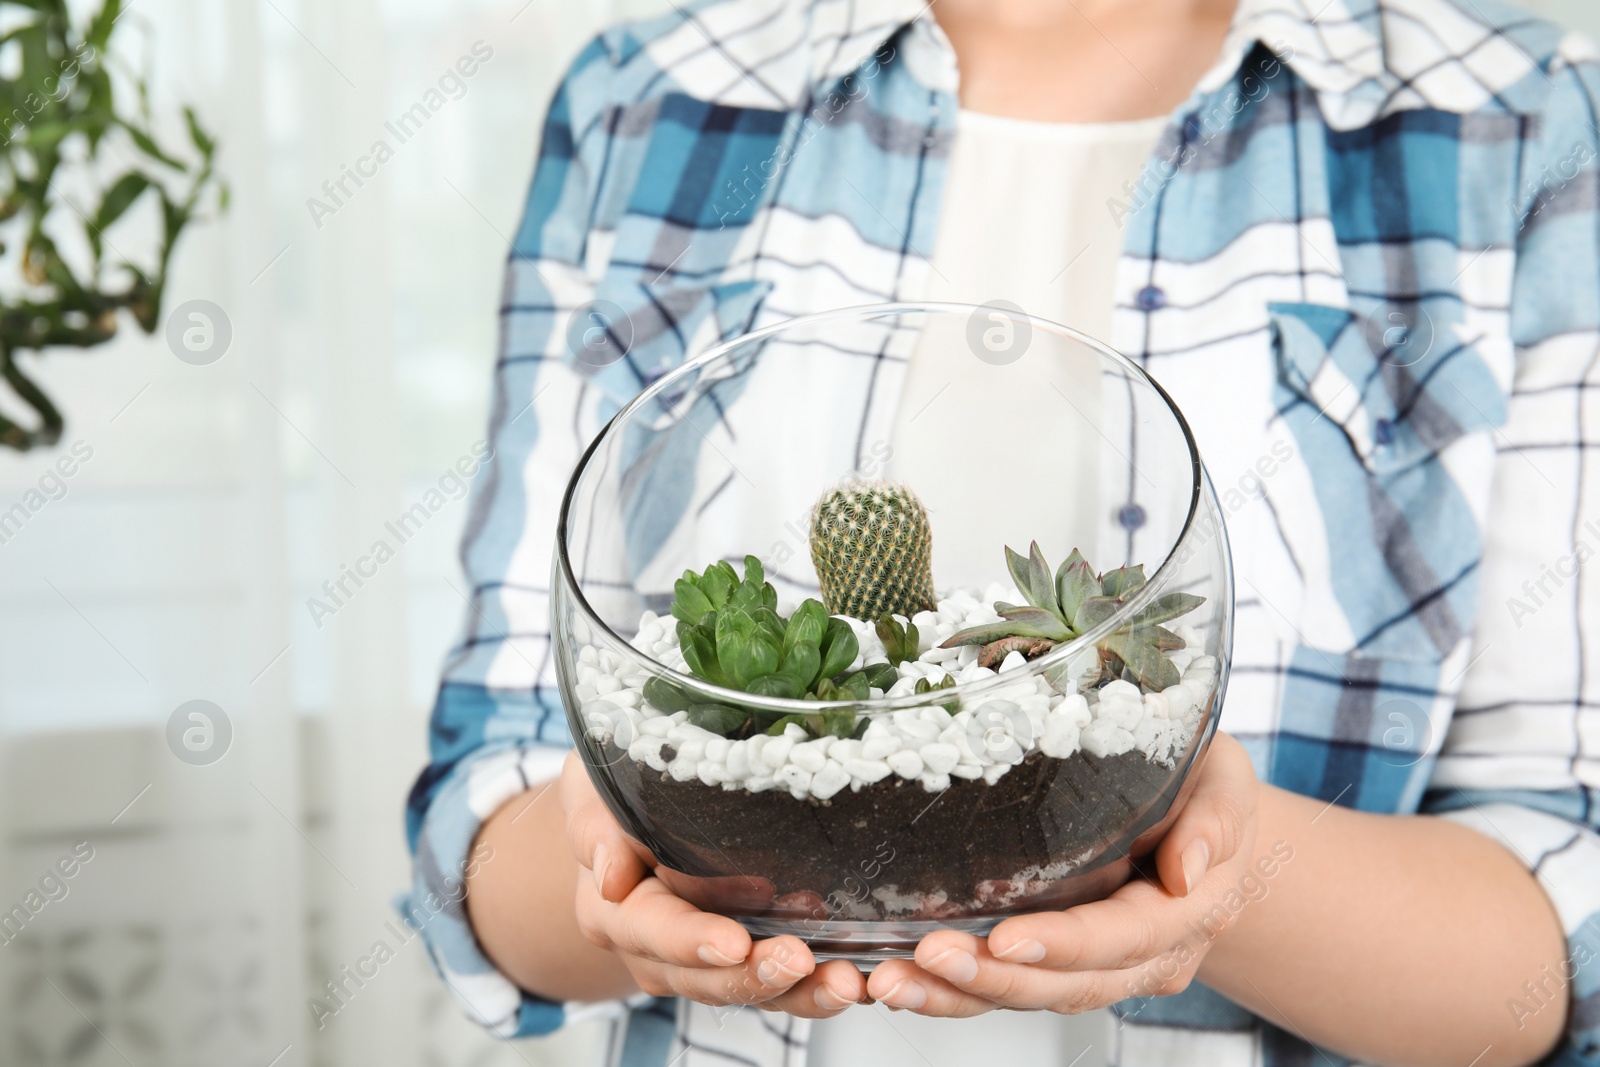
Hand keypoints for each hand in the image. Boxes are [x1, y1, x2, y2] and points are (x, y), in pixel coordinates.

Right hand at [560, 751, 866, 1014]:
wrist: (623, 822)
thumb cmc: (613, 795)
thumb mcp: (593, 791)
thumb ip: (596, 825)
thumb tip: (609, 874)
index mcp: (615, 909)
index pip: (652, 931)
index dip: (692, 940)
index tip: (733, 942)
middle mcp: (654, 949)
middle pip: (704, 977)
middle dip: (754, 974)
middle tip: (801, 960)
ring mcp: (699, 962)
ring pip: (747, 990)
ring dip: (797, 992)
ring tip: (843, 982)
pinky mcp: (739, 960)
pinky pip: (777, 985)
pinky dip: (816, 986)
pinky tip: (858, 978)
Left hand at [865, 732, 1260, 1015]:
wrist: (1205, 823)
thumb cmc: (1206, 787)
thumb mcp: (1224, 782)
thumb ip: (1215, 819)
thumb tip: (1187, 869)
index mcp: (1184, 915)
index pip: (1121, 940)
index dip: (1063, 945)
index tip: (1005, 940)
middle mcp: (1143, 957)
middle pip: (1066, 985)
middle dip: (993, 979)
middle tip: (928, 956)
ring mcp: (1098, 967)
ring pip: (1028, 996)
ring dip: (957, 995)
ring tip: (892, 981)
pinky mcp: (1056, 963)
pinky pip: (1005, 987)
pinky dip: (949, 992)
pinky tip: (895, 981)